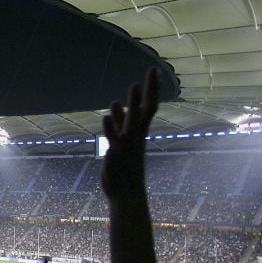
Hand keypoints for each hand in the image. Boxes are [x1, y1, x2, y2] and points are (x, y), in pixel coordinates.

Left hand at [100, 68, 159, 199]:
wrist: (126, 192)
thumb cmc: (125, 166)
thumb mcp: (121, 139)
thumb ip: (119, 123)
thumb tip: (116, 106)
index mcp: (139, 132)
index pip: (149, 106)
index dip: (151, 88)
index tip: (154, 69)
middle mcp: (136, 135)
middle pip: (146, 109)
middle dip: (149, 90)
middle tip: (152, 70)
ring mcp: (128, 144)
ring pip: (133, 121)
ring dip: (134, 103)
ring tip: (135, 85)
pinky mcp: (117, 153)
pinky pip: (115, 138)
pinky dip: (111, 127)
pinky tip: (107, 116)